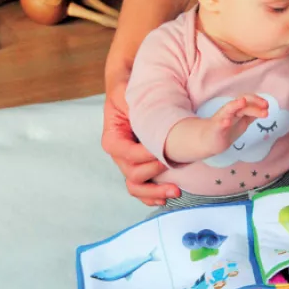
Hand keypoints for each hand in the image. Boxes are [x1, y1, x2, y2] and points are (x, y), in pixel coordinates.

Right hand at [101, 71, 179, 205]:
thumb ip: (130, 105)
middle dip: (154, 178)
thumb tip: (142, 115)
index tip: (163, 153)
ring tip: (175, 192)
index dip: (146, 156)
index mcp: (113, 139)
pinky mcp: (141, 166)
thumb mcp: (126, 93)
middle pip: (133, 174)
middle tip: (175, 174)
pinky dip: (152, 195)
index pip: (128, 154)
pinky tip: (166, 198)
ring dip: (154, 192)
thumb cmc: (128, 91)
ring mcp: (130, 163)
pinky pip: (143, 187)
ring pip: (137, 186)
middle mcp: (120, 155)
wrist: (130, 92)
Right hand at [201, 95, 268, 155]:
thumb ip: (251, 115)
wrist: (209, 141)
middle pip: (241, 102)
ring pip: (228, 109)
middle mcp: (229, 111)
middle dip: (253, 102)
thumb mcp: (242, 122)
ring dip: (235, 105)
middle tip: (265, 106)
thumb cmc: (226, 130)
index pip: (248, 100)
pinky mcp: (215, 129)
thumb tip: (264, 109)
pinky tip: (227, 122)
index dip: (257, 100)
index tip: (267, 105)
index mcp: (237, 110)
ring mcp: (221, 119)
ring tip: (243, 102)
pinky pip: (218, 124)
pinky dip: (223, 122)